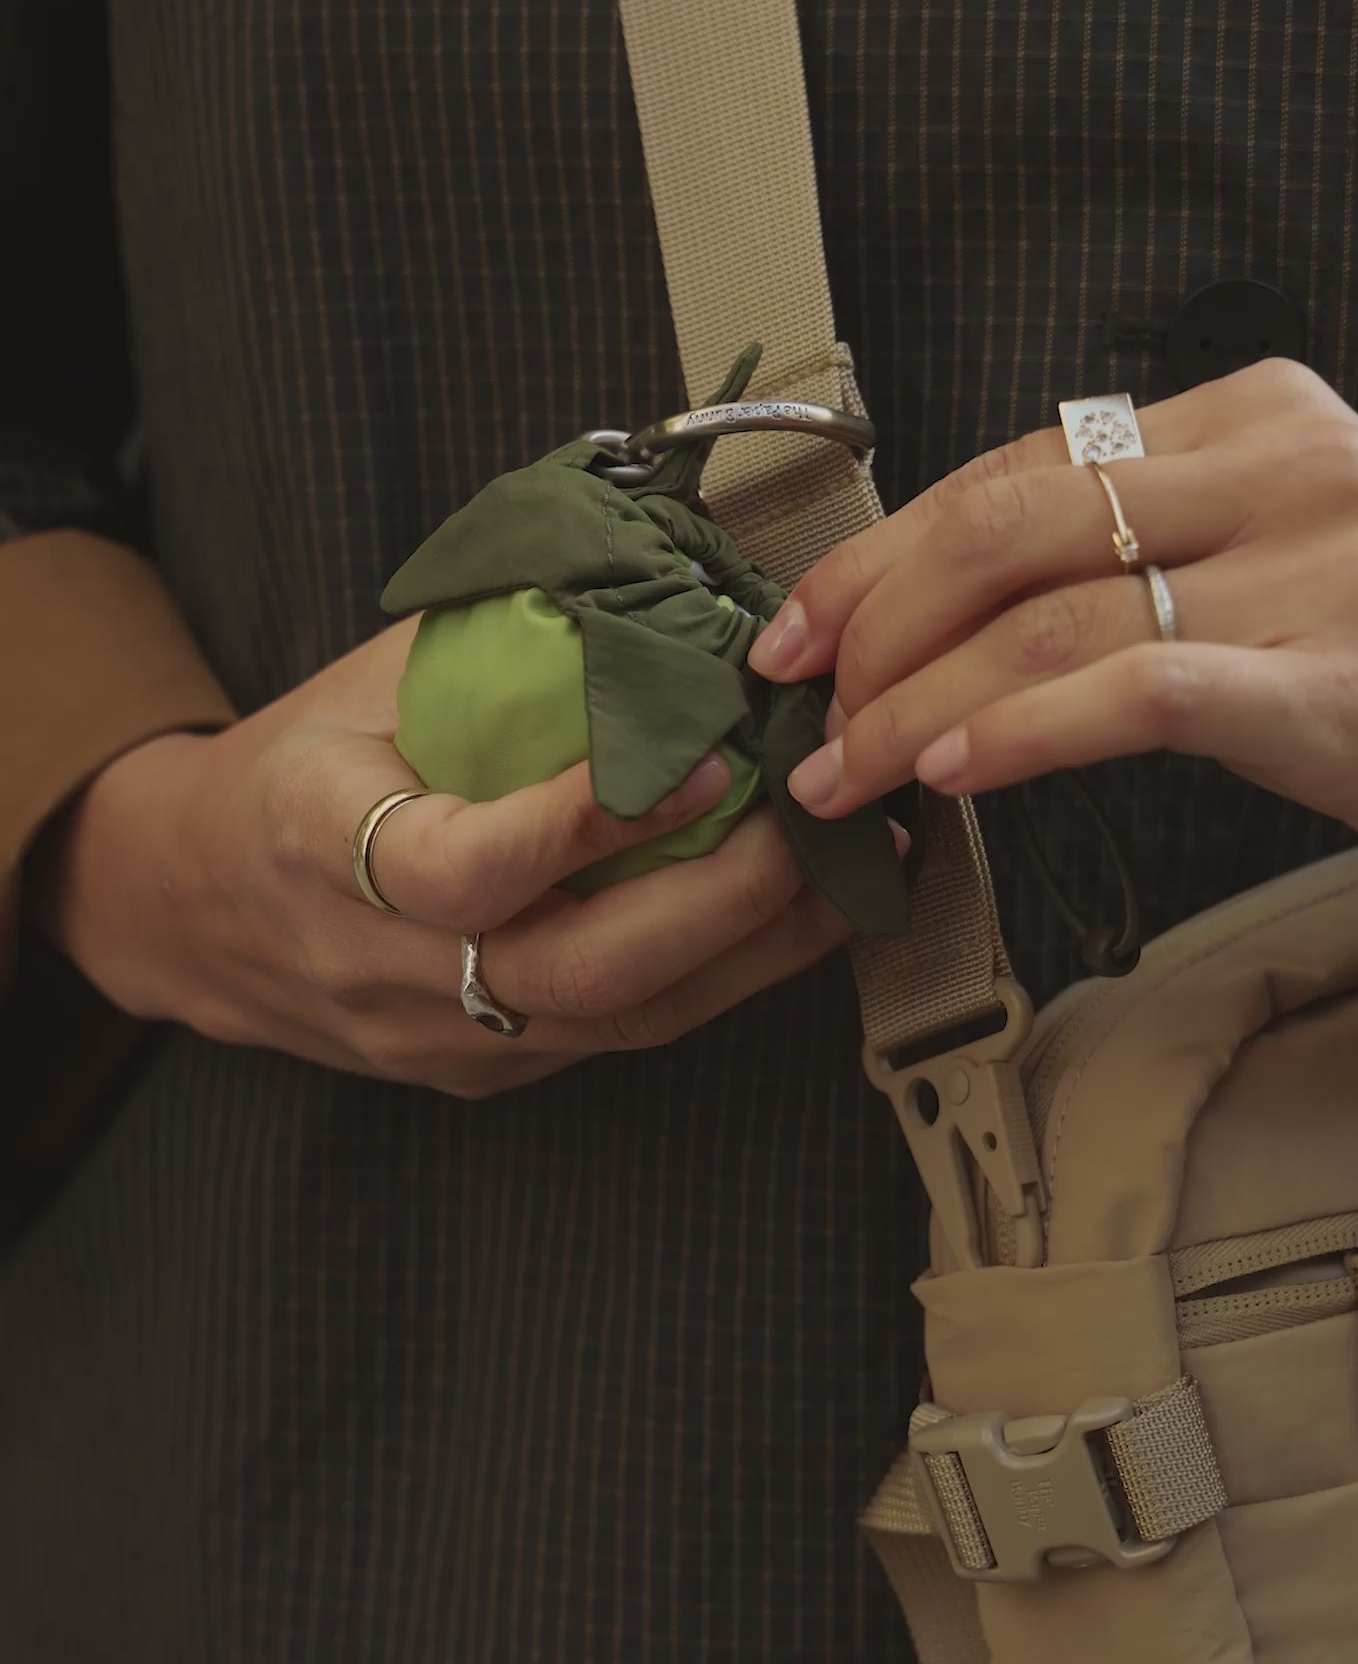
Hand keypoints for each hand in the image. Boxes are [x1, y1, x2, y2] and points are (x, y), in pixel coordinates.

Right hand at [34, 619, 854, 1096]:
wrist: (206, 905)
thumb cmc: (307, 763)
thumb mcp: (370, 683)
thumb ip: (506, 649)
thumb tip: (676, 592)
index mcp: (319, 845)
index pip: (460, 871)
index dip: (585, 828)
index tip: (702, 765)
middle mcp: (378, 966)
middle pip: (573, 974)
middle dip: (721, 905)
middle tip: (816, 826)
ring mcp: (434, 1037)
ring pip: (617, 1020)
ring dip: (750, 952)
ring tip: (845, 876)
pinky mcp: (484, 1070)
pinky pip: (619, 1034)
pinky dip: (717, 978)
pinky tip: (789, 923)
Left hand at [750, 360, 1357, 915]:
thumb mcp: (1272, 561)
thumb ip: (1136, 551)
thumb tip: (950, 609)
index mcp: (1253, 418)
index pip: (1015, 466)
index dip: (884, 552)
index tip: (803, 626)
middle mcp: (1287, 470)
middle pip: (1012, 523)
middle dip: (876, 620)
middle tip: (806, 703)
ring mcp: (1322, 574)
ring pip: (1055, 618)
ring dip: (917, 704)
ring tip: (848, 770)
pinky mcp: (1343, 690)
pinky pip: (1142, 692)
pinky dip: (1024, 731)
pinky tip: (952, 771)